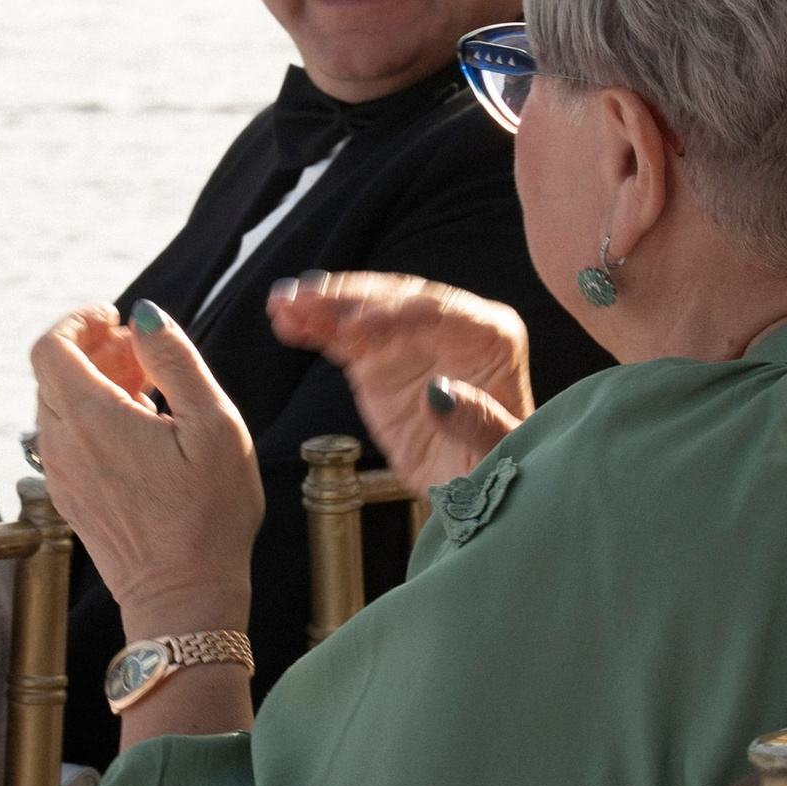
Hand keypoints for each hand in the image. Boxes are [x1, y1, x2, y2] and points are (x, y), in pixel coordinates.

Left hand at [29, 300, 262, 640]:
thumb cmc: (210, 515)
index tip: (115, 318)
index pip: (49, 346)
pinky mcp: (69, 498)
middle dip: (92, 348)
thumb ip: (176, 360)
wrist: (184, 598)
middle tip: (142, 351)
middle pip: (52, 372)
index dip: (78, 320)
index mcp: (91, 419)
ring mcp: (60, 475)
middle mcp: (62, 445)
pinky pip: (65, 438)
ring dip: (92, 382)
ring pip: (56, 405)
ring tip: (147, 388)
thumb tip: (145, 314)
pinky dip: (90, 416)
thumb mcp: (214, 425)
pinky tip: (138, 429)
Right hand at [265, 268, 533, 484]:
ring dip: (323, 303)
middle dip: (349, 298)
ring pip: (365, 310)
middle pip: (396, 299)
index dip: (393, 314)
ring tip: (283, 304)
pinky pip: (343, 336)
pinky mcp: (379, 360)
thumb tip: (439, 393)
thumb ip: (480, 422)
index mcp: (491, 337)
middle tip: (305, 300)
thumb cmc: (503, 465)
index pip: (439, 309)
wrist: (479, 487)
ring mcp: (410, 340)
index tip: (353, 331)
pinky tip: (285, 320)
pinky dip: (315, 327)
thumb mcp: (501, 452)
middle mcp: (452, 327)